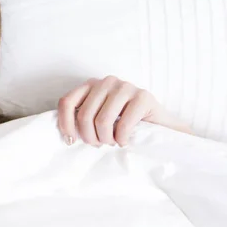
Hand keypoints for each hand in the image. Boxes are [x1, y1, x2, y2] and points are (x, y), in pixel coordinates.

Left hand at [57, 75, 192, 146]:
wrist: (161, 128)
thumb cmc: (124, 125)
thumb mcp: (98, 119)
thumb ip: (81, 118)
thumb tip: (64, 133)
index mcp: (91, 85)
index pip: (67, 101)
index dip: (65, 123)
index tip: (71, 141)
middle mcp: (107, 81)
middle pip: (84, 115)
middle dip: (90, 137)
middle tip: (100, 144)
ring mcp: (126, 86)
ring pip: (102, 120)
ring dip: (106, 139)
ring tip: (113, 143)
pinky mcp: (143, 96)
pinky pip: (123, 124)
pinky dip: (122, 139)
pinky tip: (125, 141)